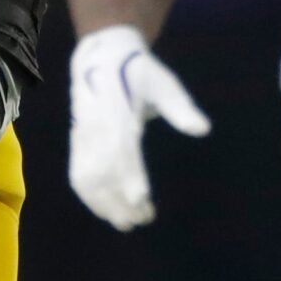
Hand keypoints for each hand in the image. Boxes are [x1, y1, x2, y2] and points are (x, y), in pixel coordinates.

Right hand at [68, 24, 211, 230]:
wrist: (100, 57)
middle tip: (142, 220)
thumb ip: (180, 108)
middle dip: (119, 199)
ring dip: (103, 203)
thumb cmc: (138, 72)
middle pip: (104, 170)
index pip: (123, 150)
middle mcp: (98, 128)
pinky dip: (88, 196)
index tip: (141, 199)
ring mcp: (84, 136)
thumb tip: (203, 129)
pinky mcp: (78, 141)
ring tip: (126, 224)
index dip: (130, 175)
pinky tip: (105, 212)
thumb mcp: (164, 82)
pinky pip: (78, 173)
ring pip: (88, 176)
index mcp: (119, 113)